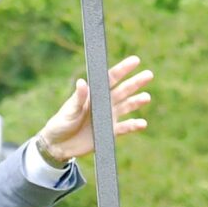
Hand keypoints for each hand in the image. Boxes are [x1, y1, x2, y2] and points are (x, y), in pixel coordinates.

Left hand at [33, 55, 151, 163]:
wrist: (58, 146)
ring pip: (126, 106)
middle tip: (149, 74)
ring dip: (137, 102)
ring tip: (146, 97)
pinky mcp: (109, 132)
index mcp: (94, 94)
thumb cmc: (61, 124)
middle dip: (135, 82)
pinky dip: (133, 126)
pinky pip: (124, 128)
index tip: (135, 60)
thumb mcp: (68, 110)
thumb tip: (82, 82)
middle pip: (123, 90)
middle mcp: (103, 104)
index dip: (123, 69)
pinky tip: (143, 124)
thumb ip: (78, 98)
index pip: (110, 79)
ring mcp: (107, 117)